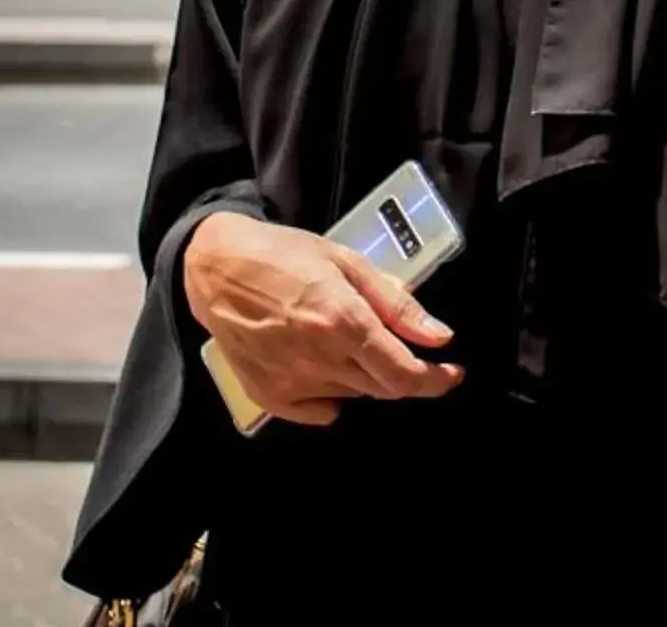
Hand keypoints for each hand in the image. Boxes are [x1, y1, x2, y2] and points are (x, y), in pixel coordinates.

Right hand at [183, 209, 460, 426]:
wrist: (215, 268)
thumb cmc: (284, 254)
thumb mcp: (348, 263)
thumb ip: (397, 304)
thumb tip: (439, 337)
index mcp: (344, 321)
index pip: (403, 374)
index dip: (434, 381)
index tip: (451, 375)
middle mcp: (319, 359)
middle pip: (382, 390)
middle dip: (405, 377)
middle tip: (408, 352)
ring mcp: (291, 383)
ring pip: (352, 396)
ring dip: (365, 376)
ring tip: (349, 339)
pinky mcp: (267, 396)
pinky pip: (318, 411)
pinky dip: (331, 395)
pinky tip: (323, 364)